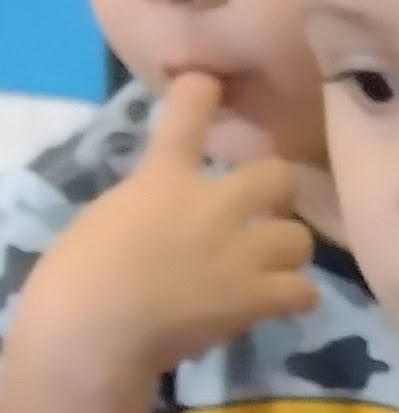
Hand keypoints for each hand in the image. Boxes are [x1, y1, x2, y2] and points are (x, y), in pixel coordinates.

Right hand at [17, 72, 316, 384]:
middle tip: (263, 210)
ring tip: (273, 265)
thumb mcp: (108, 215)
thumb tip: (166, 218)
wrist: (95, 327)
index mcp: (162, 177)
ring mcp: (241, 250)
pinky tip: (282, 303)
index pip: (188, 111)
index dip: (204, 92)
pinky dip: (298, 297)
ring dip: (289, 249)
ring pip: (300, 236)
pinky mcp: (256, 297)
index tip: (211, 85)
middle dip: (275, 191)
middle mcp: (213, 204)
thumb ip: (147, 203)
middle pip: (277, 174)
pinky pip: (305, 291)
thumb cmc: (79, 273)